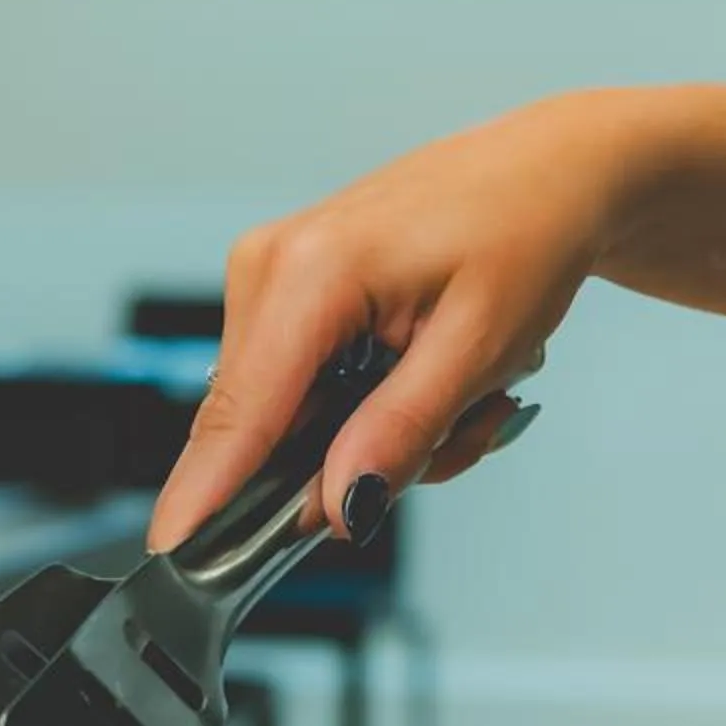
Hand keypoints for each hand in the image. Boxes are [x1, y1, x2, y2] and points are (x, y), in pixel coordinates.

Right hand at [151, 91, 648, 550]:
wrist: (551, 171)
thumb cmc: (528, 231)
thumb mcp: (481, 346)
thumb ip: (400, 432)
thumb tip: (338, 505)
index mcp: (311, 272)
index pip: (241, 414)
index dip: (206, 494)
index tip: (174, 554)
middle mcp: (269, 266)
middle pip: (262, 428)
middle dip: (350, 459)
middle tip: (454, 431)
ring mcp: (267, 275)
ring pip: (284, 419)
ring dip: (368, 434)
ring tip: (456, 394)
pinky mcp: (280, 289)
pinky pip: (295, 391)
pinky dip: (360, 406)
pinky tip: (419, 376)